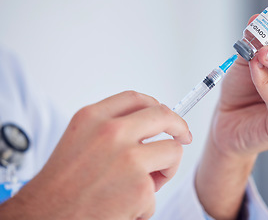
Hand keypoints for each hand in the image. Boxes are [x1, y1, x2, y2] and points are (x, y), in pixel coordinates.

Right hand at [0, 91, 190, 219]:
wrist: (44, 216)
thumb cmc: (62, 183)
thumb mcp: (80, 139)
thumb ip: (111, 128)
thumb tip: (149, 129)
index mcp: (93, 117)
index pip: (136, 98)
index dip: (157, 105)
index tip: (166, 116)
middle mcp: (111, 132)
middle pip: (163, 115)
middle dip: (179, 126)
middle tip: (184, 137)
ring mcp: (128, 158)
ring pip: (173, 151)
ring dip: (166, 169)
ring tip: (144, 187)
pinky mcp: (140, 186)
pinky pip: (157, 190)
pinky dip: (146, 202)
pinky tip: (125, 207)